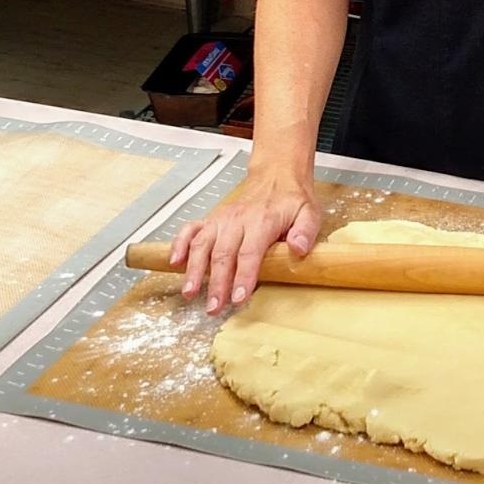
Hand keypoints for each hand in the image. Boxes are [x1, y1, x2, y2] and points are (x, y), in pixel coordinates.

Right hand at [168, 165, 320, 314]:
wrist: (276, 176)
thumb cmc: (292, 200)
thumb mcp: (309, 212)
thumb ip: (305, 231)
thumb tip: (299, 248)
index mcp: (262, 221)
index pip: (250, 252)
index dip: (243, 276)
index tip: (238, 297)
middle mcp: (237, 220)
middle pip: (223, 254)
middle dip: (216, 283)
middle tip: (214, 307)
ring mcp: (221, 219)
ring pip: (202, 244)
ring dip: (194, 269)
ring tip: (190, 292)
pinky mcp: (211, 220)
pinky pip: (190, 230)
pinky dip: (179, 244)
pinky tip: (174, 262)